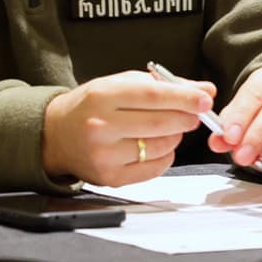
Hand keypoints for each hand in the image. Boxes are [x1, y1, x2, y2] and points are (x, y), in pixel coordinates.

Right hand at [42, 69, 212, 185]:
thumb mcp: (120, 84)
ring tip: (169, 128)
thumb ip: (162, 85)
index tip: (205, 98)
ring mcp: (104, 155)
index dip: (184, 97)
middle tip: (194, 114)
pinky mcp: (110, 177)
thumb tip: (204, 90)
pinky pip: (153, 168)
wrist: (56, 134)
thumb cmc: (90, 105)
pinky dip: (165, 156)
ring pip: (160, 147)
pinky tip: (157, 145)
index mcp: (101, 96)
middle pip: (160, 124)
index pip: (152, 95)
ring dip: (175, 137)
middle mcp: (100, 126)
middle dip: (186, 118)